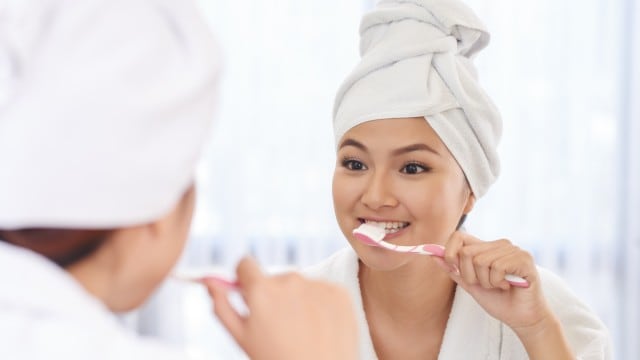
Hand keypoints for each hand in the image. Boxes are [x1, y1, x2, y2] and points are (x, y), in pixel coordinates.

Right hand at [205, 257, 357, 359]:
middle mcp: (290, 280)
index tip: (249, 293)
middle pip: (274, 278)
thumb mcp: (242, 337)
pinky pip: (322, 290)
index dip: (244, 279)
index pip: (245, 263)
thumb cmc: (276, 359)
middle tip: (280, 326)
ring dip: (297, 300)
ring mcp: (317, 284)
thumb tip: (208, 280)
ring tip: (302, 330)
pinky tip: (320, 327)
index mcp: (262, 290)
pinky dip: (320, 304)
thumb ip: (222, 305)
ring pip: (300, 285)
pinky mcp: (339, 292)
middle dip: (273, 295)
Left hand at [433, 231, 573, 358]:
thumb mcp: (470, 285)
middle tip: (486, 284)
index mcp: (486, 248)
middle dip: (470, 276)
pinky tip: (508, 286)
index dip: (450, 252)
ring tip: (499, 286)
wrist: (522, 319)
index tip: (453, 268)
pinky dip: (497, 282)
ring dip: (486, 281)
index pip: (459, 236)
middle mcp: (499, 244)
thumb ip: (454, 269)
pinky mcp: (524, 259)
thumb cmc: (499, 301)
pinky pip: (496, 267)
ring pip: (480, 261)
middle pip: (466, 252)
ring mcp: (513, 249)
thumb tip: (433, 255)